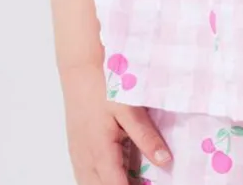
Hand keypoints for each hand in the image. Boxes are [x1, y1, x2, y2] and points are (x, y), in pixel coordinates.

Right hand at [60, 63, 172, 183]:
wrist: (80, 70)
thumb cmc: (104, 86)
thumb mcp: (130, 109)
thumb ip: (146, 136)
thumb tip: (165, 161)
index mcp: (101, 153)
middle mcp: (86, 160)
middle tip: (145, 182)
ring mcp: (79, 157)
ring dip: (111, 184)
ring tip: (136, 178)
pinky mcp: (77, 151)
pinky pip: (86, 178)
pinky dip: (101, 180)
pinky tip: (117, 174)